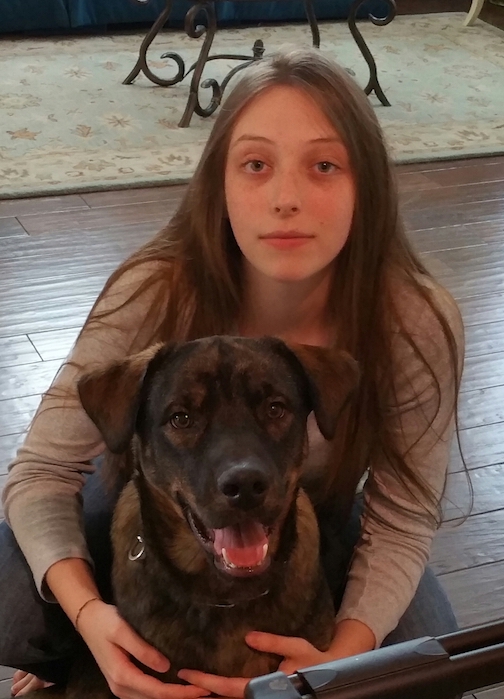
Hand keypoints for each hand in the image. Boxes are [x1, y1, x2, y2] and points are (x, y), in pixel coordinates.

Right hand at [77, 599, 209, 698]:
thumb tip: (166, 668)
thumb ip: (143, 650)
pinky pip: (145, 693)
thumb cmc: (105, 621)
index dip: (179, 693)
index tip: (201, 689)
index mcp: (122, 676)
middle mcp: (120, 687)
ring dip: (172, 697)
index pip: (156, 691)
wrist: (87, 619)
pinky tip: (177, 686)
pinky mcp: (123, 681)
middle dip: (180, 698)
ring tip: (195, 691)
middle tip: (206, 692)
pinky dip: (162, 693)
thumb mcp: (123, 631)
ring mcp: (120, 686)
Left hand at [177, 632, 337, 698]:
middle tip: (174, 681)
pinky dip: (219, 692)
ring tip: (184, 683)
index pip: (228, 687)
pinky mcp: (260, 694)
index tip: (185, 674)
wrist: (330, 677)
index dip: (205, 682)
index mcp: (263, 688)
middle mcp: (257, 697)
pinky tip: (207, 686)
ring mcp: (258, 698)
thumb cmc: (314, 662)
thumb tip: (248, 637)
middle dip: (198, 692)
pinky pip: (235, 696)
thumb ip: (273, 643)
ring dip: (207, 693)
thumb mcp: (296, 648)